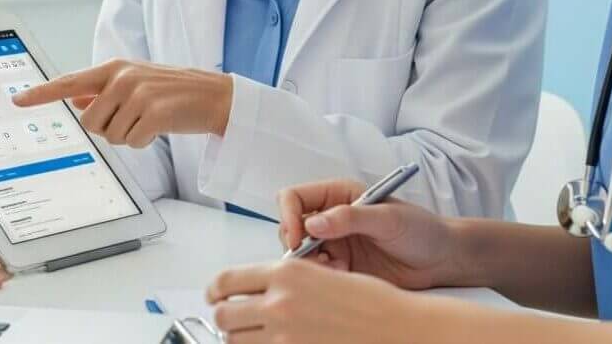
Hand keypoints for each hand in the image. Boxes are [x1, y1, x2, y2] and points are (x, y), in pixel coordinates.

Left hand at [11, 59, 233, 146]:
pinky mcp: (154, 112)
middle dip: (108, 128)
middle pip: (89, 121)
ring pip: (110, 135)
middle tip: (133, 117)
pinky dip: (145, 142)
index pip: (69, 82)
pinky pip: (132, 143)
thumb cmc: (171, 92)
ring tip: (149, 119)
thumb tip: (74, 98)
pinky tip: (160, 126)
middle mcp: (122, 76)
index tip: (18, 100)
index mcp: (113, 68)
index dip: (42, 94)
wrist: (213, 95)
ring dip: (128, 135)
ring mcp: (138, 93)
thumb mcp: (135, 82)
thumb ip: (103, 90)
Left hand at [206, 259, 424, 343]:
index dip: (215, 291)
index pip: (227, 281)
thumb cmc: (368, 299)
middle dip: (225, 318)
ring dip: (241, 339)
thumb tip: (259, 289)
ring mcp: (286, 336)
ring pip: (236, 342)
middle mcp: (280, 303)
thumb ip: (285, 280)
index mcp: (285, 273)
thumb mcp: (319, 273)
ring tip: (255, 336)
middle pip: (223, 315)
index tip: (214, 296)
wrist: (397, 327)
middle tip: (233, 320)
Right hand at [276, 177, 460, 289]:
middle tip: (320, 261)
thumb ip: (350, 218)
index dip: (290, 215)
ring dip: (311, 264)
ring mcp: (334, 243)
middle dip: (297, 245)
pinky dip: (323, 278)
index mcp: (337, 195)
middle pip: (291, 227)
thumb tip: (313, 224)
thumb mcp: (387, 218)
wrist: (440, 260)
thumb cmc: (419, 229)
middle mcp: (330, 217)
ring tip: (337, 271)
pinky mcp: (341, 267)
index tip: (299, 238)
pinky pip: (317, 273)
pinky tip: (345, 278)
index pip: (294, 198)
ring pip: (301, 254)